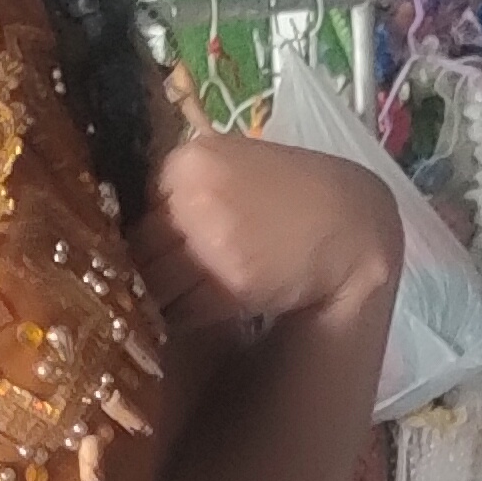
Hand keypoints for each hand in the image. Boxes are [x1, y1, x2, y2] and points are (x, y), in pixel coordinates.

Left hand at [133, 126, 397, 373]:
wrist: (350, 222)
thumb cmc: (290, 194)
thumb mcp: (231, 165)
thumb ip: (182, 188)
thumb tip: (131, 230)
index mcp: (186, 161)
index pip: (132, 211)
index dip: (135, 240)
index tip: (140, 258)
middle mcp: (193, 196)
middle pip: (137, 249)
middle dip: (139, 272)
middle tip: (145, 290)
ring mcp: (211, 240)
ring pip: (153, 285)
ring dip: (156, 301)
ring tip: (167, 305)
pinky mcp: (229, 282)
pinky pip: (180, 311)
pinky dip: (179, 319)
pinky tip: (190, 316)